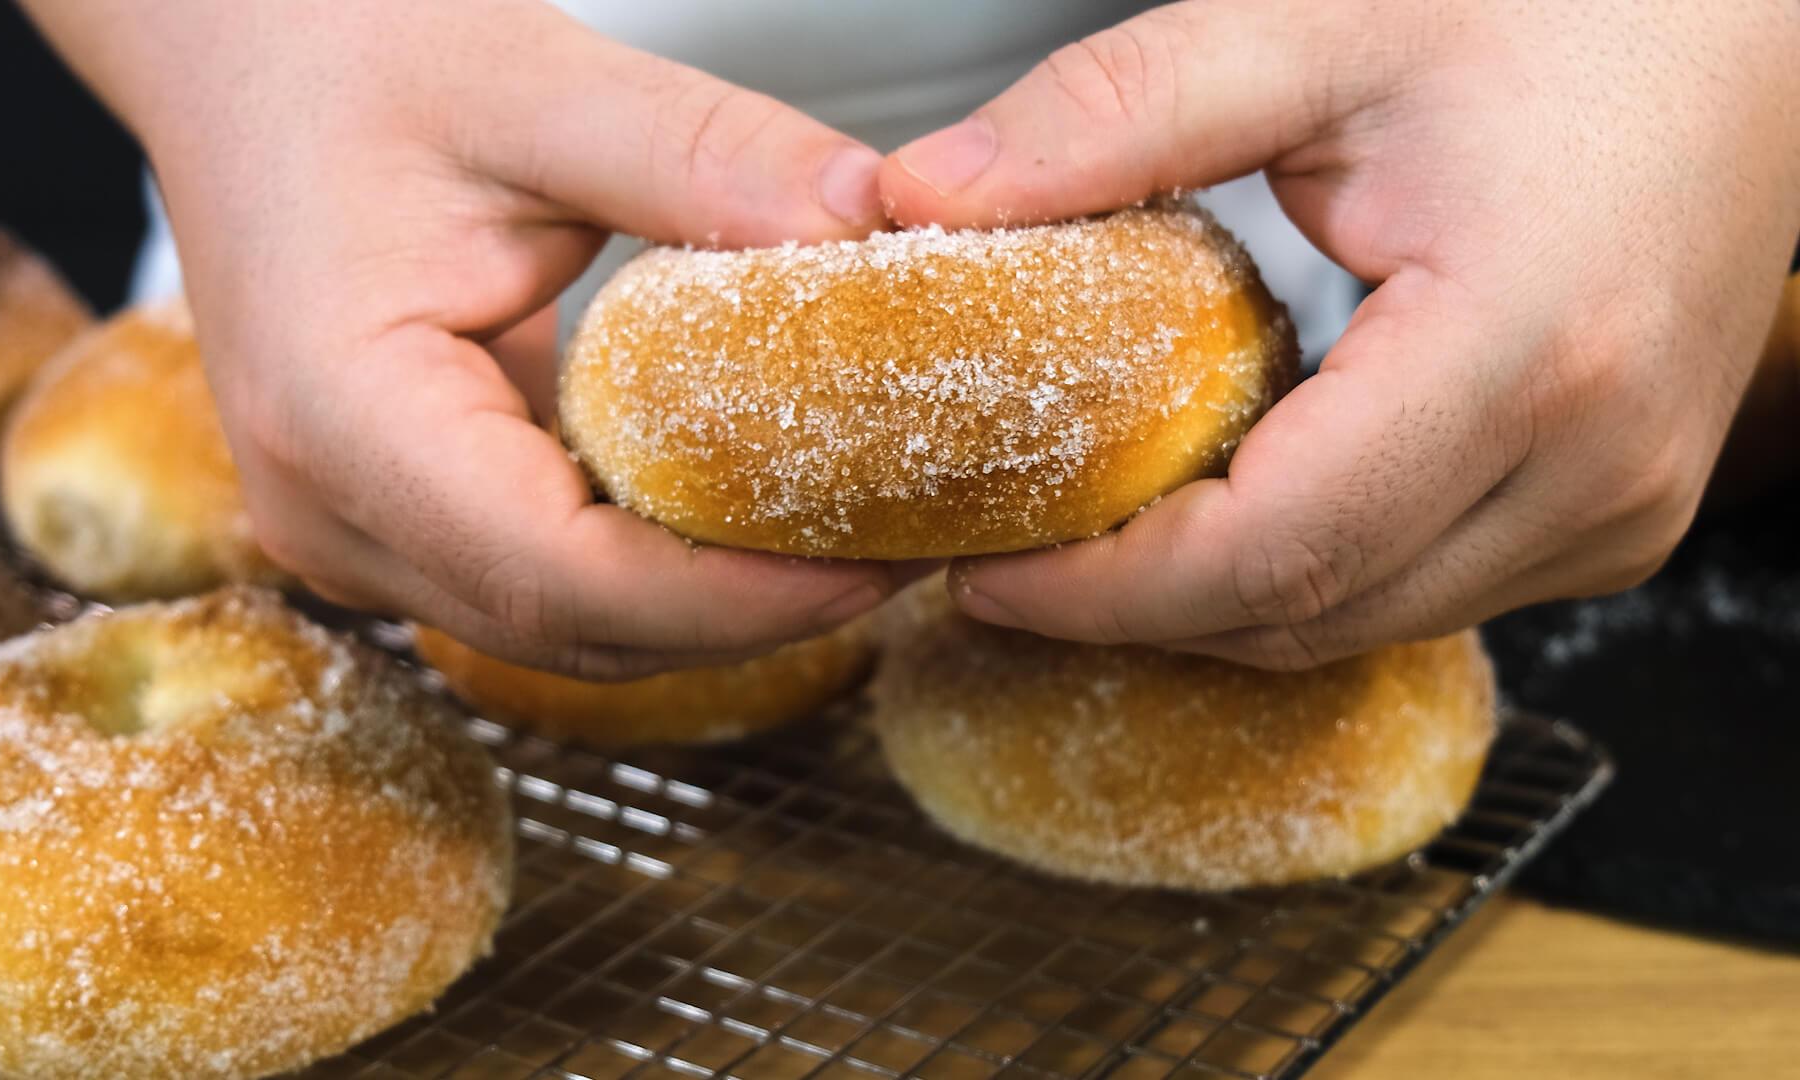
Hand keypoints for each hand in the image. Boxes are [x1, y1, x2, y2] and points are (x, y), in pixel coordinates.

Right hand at [19, 0, 905, 677]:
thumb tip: (874, 224)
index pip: (558, 574)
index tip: (867, 566)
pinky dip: (652, 566)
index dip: (728, 599)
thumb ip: (707, 156)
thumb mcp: (538, 85)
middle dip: (742, 614)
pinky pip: (541, 580)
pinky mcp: (393, 515)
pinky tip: (749, 512)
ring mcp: (354, 526)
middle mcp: (329, 506)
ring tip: (846, 537)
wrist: (241, 59)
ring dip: (704, 604)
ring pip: (561, 627)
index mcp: (340, 415)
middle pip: (569, 627)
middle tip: (895, 553)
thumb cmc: (344, 56)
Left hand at [882, 0, 1799, 667]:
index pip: (1272, 551)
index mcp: (1527, 351)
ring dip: (1212, 602)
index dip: (1106, 589)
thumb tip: (925, 194)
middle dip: (1134, 610)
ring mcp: (1617, 509)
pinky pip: (1420, 592)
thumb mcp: (1321, 26)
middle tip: (1006, 558)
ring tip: (1090, 537)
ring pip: (1360, 623)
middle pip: (1307, 614)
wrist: (1745, 28)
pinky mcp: (1613, 515)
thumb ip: (1116, 113)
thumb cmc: (1568, 8)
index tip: (987, 569)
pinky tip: (1217, 509)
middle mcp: (1594, 467)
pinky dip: (1300, 575)